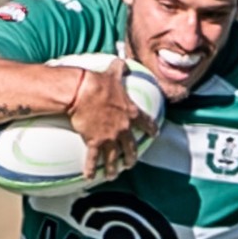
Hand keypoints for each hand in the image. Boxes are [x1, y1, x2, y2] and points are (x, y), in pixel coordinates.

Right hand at [67, 61, 153, 182]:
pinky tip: (90, 177)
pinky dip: (91, 169)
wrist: (82, 92)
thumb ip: (120, 70)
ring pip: (114, 158)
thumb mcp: (112, 74)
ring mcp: (110, 137)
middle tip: (131, 164)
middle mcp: (123, 128)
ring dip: (114, 168)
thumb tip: (122, 61)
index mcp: (131, 112)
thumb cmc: (98, 83)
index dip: (152, 129)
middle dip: (132, 157)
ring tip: (113, 175)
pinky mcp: (95, 142)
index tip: (155, 135)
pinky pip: (94, 159)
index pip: (146, 123)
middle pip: (131, 147)